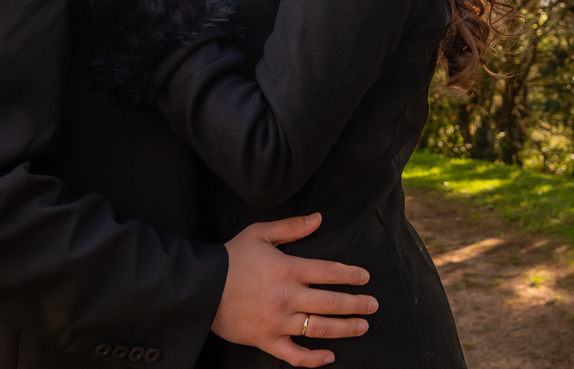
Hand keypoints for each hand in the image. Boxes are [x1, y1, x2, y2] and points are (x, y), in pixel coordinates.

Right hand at [212, 213, 377, 366]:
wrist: (200, 287)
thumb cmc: (230, 258)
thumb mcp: (259, 233)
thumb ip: (291, 227)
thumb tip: (319, 218)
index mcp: (287, 269)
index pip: (329, 272)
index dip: (351, 275)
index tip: (365, 278)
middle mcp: (286, 296)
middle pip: (331, 302)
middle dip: (357, 304)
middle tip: (373, 305)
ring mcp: (276, 321)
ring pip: (319, 328)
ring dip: (345, 329)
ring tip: (362, 326)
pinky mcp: (265, 340)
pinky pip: (294, 355)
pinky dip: (313, 359)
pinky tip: (330, 356)